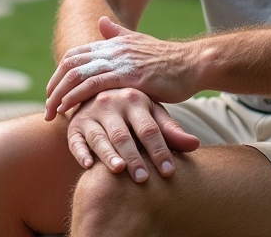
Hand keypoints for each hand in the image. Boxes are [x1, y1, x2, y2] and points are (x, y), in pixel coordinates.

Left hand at [45, 17, 196, 119]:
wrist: (193, 64)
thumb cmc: (169, 61)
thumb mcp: (140, 44)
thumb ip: (119, 35)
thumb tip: (102, 22)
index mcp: (113, 43)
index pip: (75, 56)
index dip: (59, 73)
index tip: (52, 92)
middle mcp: (112, 49)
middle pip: (70, 64)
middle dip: (54, 86)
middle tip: (46, 107)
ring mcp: (120, 62)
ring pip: (77, 75)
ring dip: (60, 95)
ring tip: (51, 112)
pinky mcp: (129, 76)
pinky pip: (94, 85)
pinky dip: (76, 96)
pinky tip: (68, 110)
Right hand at [66, 88, 199, 181]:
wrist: (98, 92)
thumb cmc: (132, 110)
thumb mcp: (152, 114)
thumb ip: (171, 131)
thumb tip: (195, 145)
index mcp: (134, 99)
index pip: (149, 128)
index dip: (160, 150)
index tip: (169, 172)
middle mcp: (111, 104)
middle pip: (124, 135)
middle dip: (134, 157)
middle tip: (144, 179)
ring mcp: (90, 114)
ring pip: (100, 137)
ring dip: (108, 155)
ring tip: (119, 170)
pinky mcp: (74, 126)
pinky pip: (75, 141)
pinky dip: (81, 153)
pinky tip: (88, 166)